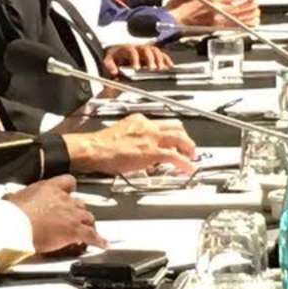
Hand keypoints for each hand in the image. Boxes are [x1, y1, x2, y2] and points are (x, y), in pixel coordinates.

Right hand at [6, 175, 106, 252]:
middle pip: (80, 203)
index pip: (68, 181)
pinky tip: (102, 243)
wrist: (15, 227)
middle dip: (78, 211)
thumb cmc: (12, 214)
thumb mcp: (13, 199)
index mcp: (49, 188)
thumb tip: (8, 198)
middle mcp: (64, 199)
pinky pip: (92, 235)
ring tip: (87, 230)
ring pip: (88, 217)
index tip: (69, 194)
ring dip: (88, 224)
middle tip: (75, 218)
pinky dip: (98, 240)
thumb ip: (17, 198)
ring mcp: (71, 214)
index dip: (70, 190)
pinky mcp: (74, 230)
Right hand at [64, 114, 196, 174]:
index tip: (174, 140)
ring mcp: (151, 138)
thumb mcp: (121, 134)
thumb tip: (143, 150)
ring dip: (189, 147)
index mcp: (139, 120)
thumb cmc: (101, 145)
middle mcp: (148, 126)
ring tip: (192, 156)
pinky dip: (185, 162)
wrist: (95, 149)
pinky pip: (175, 156)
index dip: (172, 133)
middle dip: (185, 137)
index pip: (162, 124)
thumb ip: (135, 139)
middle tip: (189, 147)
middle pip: (176, 127)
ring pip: (180, 138)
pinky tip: (188, 168)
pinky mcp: (152, 152)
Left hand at [102, 44, 172, 76]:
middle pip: (147, 50)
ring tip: (161, 68)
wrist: (117, 54)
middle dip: (151, 59)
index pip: (132, 51)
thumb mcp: (108, 60)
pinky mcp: (151, 54)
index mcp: (126, 48)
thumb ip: (109, 65)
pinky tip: (169, 65)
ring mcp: (145, 50)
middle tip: (152, 68)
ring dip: (159, 59)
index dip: (135, 59)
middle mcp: (137, 48)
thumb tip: (114, 71)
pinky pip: (160, 54)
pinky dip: (165, 59)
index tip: (136, 68)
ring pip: (155, 51)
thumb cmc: (113, 57)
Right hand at [167, 0, 259, 26]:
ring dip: (250, 15)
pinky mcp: (215, 29)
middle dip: (252, 5)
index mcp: (213, 1)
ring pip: (239, 19)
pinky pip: (234, 27)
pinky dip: (244, 25)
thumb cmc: (183, 5)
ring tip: (256, 12)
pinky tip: (250, 23)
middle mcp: (217, 13)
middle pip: (241, 10)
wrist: (174, 19)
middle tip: (256, 1)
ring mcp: (217, 22)